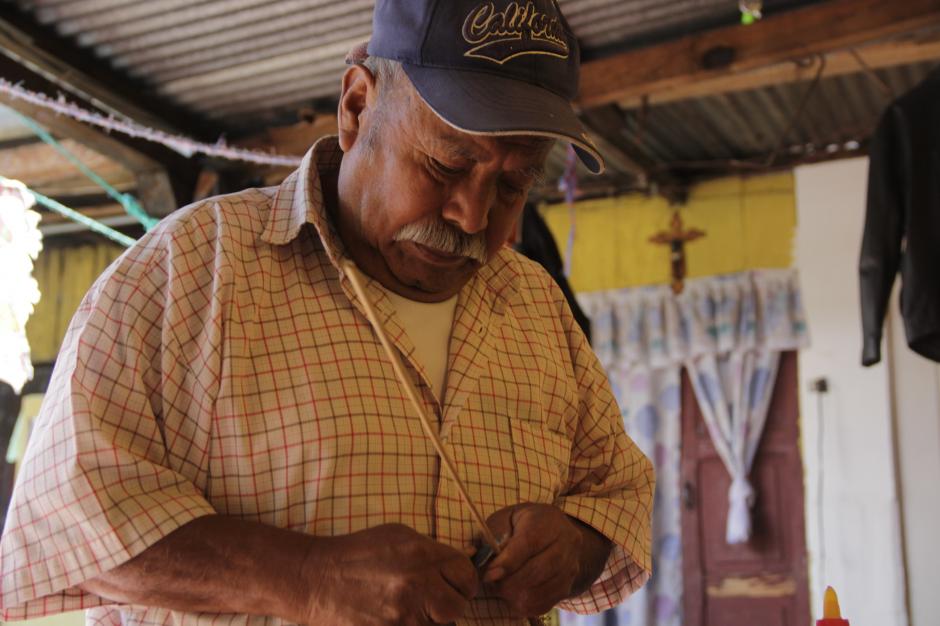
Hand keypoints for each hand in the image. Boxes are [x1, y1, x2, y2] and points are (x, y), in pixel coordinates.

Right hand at [303, 523, 477, 625]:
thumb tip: (457, 565)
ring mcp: (403, 615)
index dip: (461, 581)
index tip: (451, 584)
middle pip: (457, 606)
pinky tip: (394, 618)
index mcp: (422, 555)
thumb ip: (431, 551)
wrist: (314, 579)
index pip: (467, 575)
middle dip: (448, 605)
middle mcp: (417, 584)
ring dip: (428, 621)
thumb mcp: (398, 537)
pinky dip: (410, 625)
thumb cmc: (356, 554)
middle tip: (432, 602)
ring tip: (406, 609)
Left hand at [481, 504, 583, 617]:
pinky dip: (523, 604)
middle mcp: (566, 543)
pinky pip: (543, 605)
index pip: (529, 543)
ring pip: (539, 591)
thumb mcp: (506, 518)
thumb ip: (494, 534)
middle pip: (537, 570)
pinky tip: (514, 594)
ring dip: (514, 595)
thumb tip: (486, 560)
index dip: (507, 562)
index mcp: (548, 521)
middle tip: (491, 582)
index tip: (489, 574)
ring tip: (502, 586)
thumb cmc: (523, 524)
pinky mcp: (567, 588)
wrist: (556, 534)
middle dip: (508, 582)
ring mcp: (570, 568)